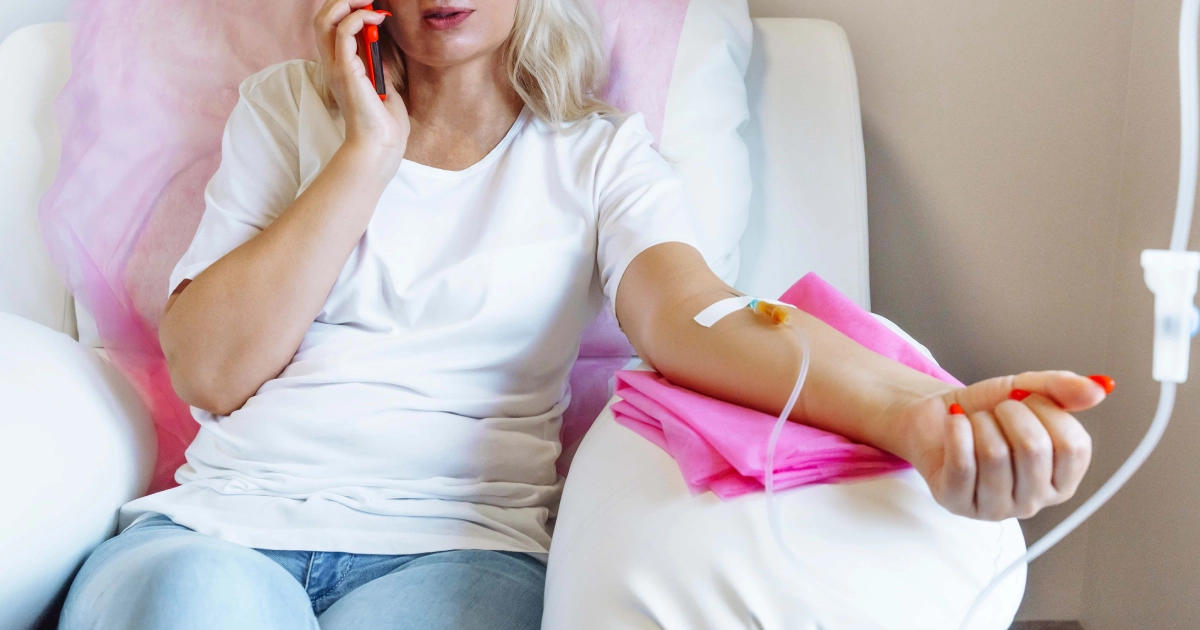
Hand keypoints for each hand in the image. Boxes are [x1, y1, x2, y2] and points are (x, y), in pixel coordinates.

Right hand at [314, 0, 409, 155]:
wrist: (381, 145)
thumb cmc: (384, 123)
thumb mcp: (382, 86)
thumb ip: (376, 66)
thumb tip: (379, 47)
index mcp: (339, 67)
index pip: (330, 27)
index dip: (345, 9)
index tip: (371, 6)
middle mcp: (332, 64)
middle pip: (322, 18)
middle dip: (342, 0)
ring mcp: (336, 67)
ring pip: (325, 19)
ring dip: (347, 2)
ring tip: (369, 0)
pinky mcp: (346, 70)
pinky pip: (344, 32)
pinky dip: (359, 18)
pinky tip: (376, 18)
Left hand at [899, 371, 1109, 519]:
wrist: (937, 416)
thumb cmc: (986, 410)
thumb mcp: (1027, 391)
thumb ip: (1063, 389)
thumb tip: (1099, 388)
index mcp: (1061, 480)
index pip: (1074, 446)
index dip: (1048, 410)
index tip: (1028, 400)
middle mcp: (1033, 502)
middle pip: (1033, 448)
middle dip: (1011, 413)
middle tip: (998, 409)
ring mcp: (995, 508)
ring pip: (995, 454)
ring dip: (982, 422)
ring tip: (976, 420)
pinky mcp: (957, 504)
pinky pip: (963, 464)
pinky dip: (957, 432)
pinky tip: (956, 422)